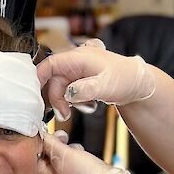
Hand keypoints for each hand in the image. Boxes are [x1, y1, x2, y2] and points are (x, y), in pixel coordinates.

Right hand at [34, 38, 151, 119]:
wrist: (139, 84)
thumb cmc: (126, 80)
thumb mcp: (106, 87)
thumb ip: (86, 89)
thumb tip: (69, 93)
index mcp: (80, 57)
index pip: (50, 65)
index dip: (38, 79)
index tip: (34, 96)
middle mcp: (77, 60)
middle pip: (54, 79)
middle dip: (57, 99)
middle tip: (65, 116)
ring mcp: (79, 68)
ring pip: (61, 86)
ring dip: (66, 101)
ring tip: (82, 109)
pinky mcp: (82, 77)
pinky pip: (70, 89)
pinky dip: (74, 99)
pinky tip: (87, 104)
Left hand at [37, 131, 130, 173]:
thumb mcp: (63, 154)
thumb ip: (49, 143)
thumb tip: (40, 135)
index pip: (35, 157)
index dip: (41, 143)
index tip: (47, 133)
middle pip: (48, 157)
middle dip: (56, 145)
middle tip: (62, 138)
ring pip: (61, 159)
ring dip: (67, 149)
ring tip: (75, 148)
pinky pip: (73, 164)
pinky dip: (77, 156)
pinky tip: (82, 155)